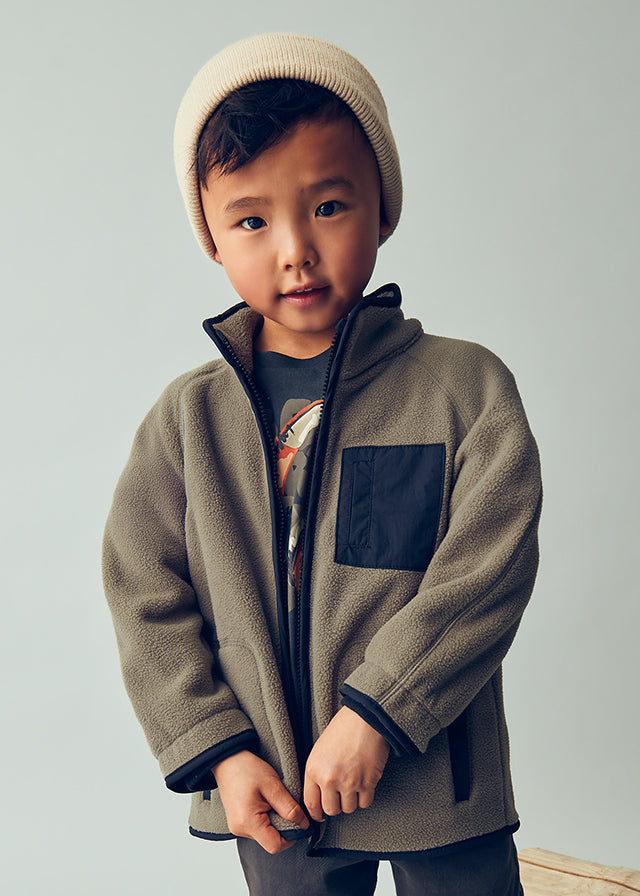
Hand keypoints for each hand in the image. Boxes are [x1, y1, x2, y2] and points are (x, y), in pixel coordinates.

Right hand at [212, 750, 308, 853]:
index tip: (299, 821)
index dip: (292, 836)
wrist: (228, 761)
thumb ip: (289, 808)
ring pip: (265, 835)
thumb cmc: (247, 769)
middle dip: (283, 826)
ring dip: (274, 821)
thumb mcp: (273, 785)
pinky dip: (266, 818)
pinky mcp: (239, 823)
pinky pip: (258, 828)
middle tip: (283, 804)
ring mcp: (238, 828)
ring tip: (271, 800)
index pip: (275, 845)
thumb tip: (303, 824)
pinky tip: (265, 803)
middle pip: (270, 841)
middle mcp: (240, 830)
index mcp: (248, 822)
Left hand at [303, 706, 390, 821]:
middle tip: (340, 795)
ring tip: (353, 785)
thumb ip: (317, 773)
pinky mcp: (368, 782)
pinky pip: (365, 802)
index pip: (311, 803)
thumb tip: (319, 796)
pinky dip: (365, 797)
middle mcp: (329, 779)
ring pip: (349, 808)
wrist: (365, 718)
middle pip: (331, 810)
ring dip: (351, 800)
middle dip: (336, 805)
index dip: (316, 813)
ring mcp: (349, 782)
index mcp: (313, 770)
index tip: (320, 815)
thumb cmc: (342, 729)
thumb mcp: (320, 750)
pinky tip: (364, 784)